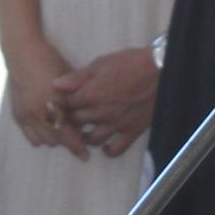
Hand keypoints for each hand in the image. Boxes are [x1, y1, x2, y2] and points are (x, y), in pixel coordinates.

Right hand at [5, 34, 84, 158]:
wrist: (22, 51)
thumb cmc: (51, 61)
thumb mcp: (69, 81)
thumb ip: (76, 103)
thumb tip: (84, 122)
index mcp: (53, 103)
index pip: (67, 134)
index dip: (78, 147)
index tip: (86, 155)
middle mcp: (37, 112)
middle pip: (56, 140)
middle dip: (67, 140)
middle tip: (76, 133)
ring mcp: (25, 114)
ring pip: (43, 141)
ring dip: (53, 138)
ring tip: (61, 128)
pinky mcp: (17, 114)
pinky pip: (31, 136)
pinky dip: (40, 134)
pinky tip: (47, 124)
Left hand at [55, 45, 158, 159]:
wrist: (160, 70)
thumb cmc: (130, 63)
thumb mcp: (101, 64)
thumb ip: (77, 77)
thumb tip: (55, 85)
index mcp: (92, 94)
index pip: (67, 106)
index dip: (62, 105)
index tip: (61, 104)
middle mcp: (102, 113)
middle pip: (77, 122)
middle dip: (71, 119)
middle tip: (71, 117)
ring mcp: (117, 124)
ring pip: (92, 139)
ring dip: (85, 137)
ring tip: (84, 132)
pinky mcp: (132, 131)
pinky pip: (116, 150)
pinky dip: (108, 151)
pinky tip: (104, 146)